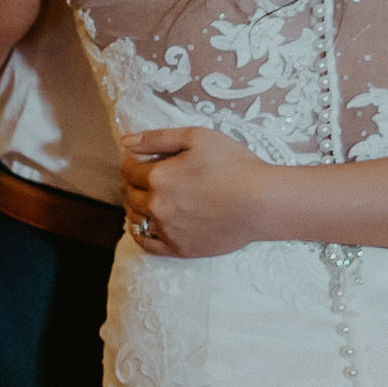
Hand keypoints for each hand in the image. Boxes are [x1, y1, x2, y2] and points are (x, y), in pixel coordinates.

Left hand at [119, 127, 272, 257]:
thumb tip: (126, 142)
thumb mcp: (196, 137)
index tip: (139, 161)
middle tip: (142, 178)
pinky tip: (146, 225)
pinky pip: (147, 244)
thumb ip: (157, 138)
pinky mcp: (180, 249)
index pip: (129, 170)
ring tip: (146, 198)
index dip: (132, 163)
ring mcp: (168, 230)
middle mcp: (157, 206)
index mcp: (158, 177)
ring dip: (135, 206)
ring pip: (135, 218)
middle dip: (132, 183)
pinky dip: (140, 233)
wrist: (262, 202)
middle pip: (130, 194)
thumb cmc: (234, 165)